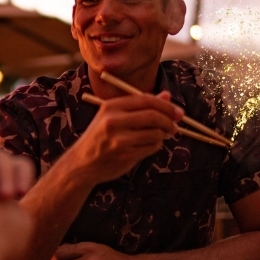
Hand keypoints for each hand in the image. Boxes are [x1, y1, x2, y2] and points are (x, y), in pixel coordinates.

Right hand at [60, 91, 182, 185]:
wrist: (82, 162)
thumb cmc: (100, 137)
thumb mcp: (114, 116)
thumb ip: (140, 106)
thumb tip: (167, 96)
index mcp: (110, 106)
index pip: (146, 100)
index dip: (166, 106)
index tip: (178, 112)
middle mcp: (113, 121)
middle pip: (153, 115)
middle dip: (169, 121)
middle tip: (174, 127)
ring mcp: (119, 139)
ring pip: (155, 133)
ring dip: (162, 135)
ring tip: (157, 137)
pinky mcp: (125, 154)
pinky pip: (151, 147)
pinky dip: (155, 146)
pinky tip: (147, 146)